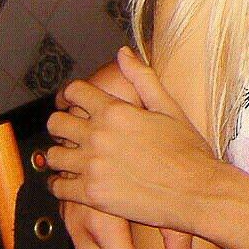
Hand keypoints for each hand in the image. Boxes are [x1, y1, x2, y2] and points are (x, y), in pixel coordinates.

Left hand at [46, 48, 216, 232]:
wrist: (195, 191)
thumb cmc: (187, 149)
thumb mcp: (168, 107)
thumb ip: (142, 78)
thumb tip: (123, 52)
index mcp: (115, 111)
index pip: (73, 92)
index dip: (71, 95)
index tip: (72, 102)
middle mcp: (98, 136)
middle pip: (56, 123)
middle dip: (61, 123)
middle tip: (71, 131)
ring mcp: (92, 166)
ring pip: (53, 155)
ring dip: (60, 154)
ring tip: (71, 158)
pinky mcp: (92, 195)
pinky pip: (58, 187)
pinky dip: (60, 184)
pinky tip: (72, 182)